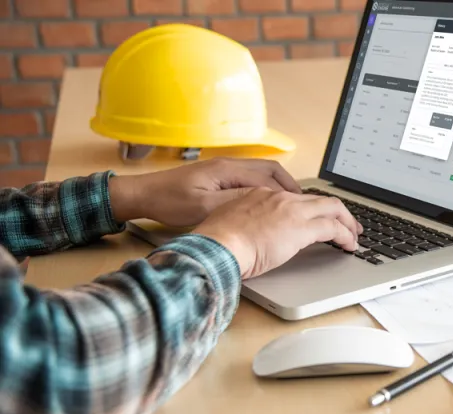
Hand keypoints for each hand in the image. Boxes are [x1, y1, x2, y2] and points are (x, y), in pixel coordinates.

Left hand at [109, 157, 300, 226]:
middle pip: (272, 171)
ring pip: (264, 173)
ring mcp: (225, 169)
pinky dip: (267, 188)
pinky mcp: (220, 177)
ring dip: (280, 187)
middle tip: (306, 204)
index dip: (288, 195)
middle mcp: (230, 165)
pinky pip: (253, 178)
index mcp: (228, 170)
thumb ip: (234, 203)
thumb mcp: (203, 207)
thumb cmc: (168, 201)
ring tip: (293, 203)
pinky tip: (270, 201)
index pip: (268, 180)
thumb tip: (262, 203)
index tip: (303, 207)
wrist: (144, 194)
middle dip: (291, 187)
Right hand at [192, 188, 361, 278]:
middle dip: (337, 212)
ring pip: (332, 209)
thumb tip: (250, 238)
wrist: (217, 246)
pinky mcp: (301, 228)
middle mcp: (279, 198)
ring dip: (346, 223)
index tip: (317, 218)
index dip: (311, 209)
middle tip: (348, 224)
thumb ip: (245, 226)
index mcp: (261, 195)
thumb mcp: (231, 225)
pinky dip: (345, 236)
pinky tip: (349, 246)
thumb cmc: (216, 242)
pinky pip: (333, 228)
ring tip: (353, 236)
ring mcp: (291, 211)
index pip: (295, 199)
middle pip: (318, 199)